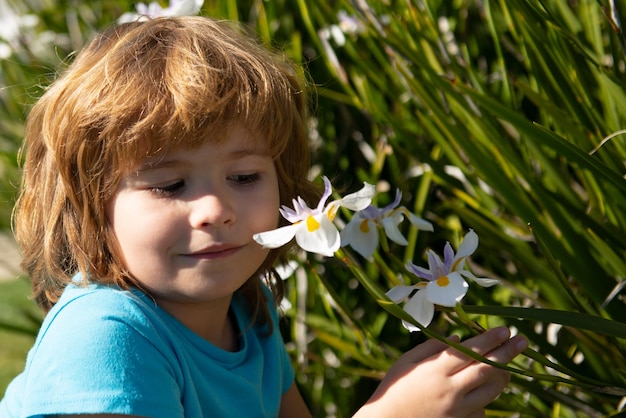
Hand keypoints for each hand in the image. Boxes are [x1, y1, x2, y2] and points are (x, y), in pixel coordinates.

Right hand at [354, 326, 527, 417]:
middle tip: (523, 341)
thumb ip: (431, 347)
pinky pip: (481, 410)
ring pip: (491, 390)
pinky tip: (481, 391)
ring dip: (502, 375)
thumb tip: (457, 337)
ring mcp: (457, 409)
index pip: (470, 350)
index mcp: (435, 369)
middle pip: (487, 368)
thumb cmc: (393, 389)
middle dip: (507, 353)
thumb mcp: (406, 362)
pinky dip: (484, 398)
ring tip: (507, 366)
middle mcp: (450, 389)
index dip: (490, 339)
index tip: (506, 330)